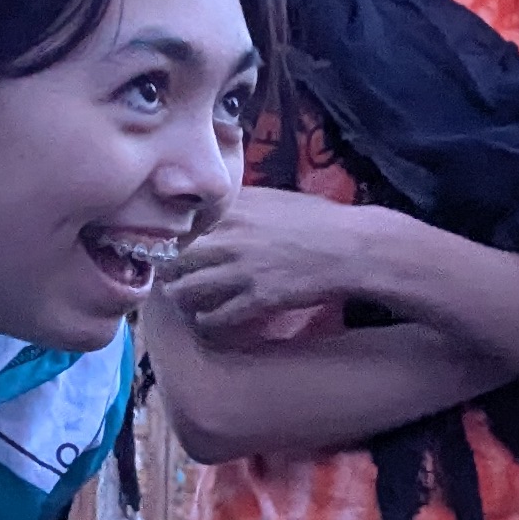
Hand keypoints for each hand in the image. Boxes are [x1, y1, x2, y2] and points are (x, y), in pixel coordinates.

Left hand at [164, 192, 401, 334]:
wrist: (352, 249)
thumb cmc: (320, 221)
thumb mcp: (276, 198)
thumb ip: (243, 202)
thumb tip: (220, 206)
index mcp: (234, 211)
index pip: (180, 225)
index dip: (168, 239)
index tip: (166, 247)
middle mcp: (231, 239)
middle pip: (174, 258)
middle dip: (167, 271)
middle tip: (167, 278)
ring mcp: (242, 270)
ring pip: (187, 290)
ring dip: (181, 298)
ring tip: (183, 301)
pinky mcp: (258, 299)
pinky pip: (216, 316)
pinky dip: (206, 321)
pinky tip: (208, 320)